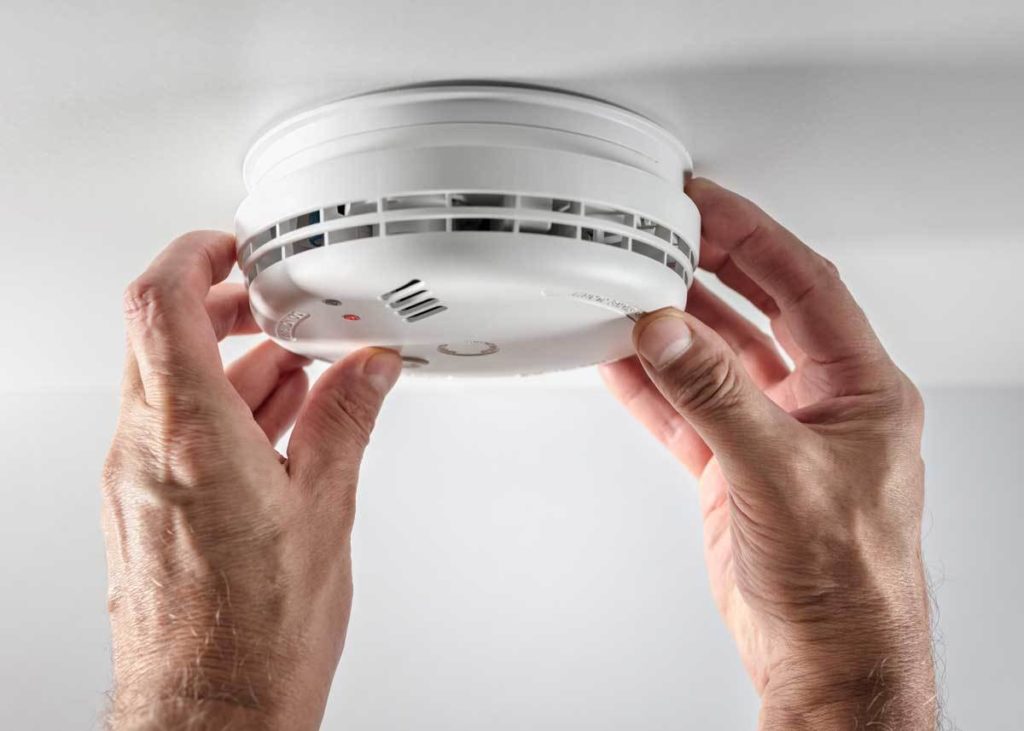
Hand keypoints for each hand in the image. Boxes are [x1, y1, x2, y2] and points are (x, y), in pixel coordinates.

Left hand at [102, 231, 401, 729]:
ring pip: (168, 385)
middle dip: (222, 310)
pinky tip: (274, 427)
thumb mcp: (324, 510)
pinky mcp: (140, 509)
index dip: (193, 255)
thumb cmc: (259, 633)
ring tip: (296, 374)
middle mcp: (146, 452)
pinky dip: (218, 410)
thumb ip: (344, 422)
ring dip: (229, 364)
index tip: (232, 247)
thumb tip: (367, 371)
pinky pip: (169, 430)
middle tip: (274, 307)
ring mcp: (134, 481)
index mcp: (192, 438)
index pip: (162, 305)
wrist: (211, 710)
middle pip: (161, 337)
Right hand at [601, 179, 935, 728]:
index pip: (805, 284)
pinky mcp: (735, 468)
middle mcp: (819, 403)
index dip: (754, 236)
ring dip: (675, 327)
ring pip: (716, 359)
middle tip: (665, 232)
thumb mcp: (781, 472)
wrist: (823, 655)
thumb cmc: (846, 579)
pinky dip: (653, 386)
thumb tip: (669, 333)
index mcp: (860, 389)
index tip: (708, 204)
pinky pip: (687, 410)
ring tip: (632, 289)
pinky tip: (622, 361)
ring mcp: (772, 435)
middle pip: (759, 310)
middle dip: (711, 268)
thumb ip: (717, 396)